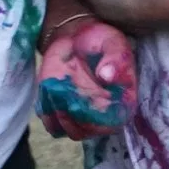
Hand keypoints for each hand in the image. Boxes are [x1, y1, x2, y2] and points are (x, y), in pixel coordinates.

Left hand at [37, 18, 135, 138]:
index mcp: (122, 105)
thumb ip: (114, 58)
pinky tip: (49, 88)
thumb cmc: (100, 41)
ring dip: (56, 110)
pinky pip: (50, 123)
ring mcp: (80, 118)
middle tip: (63, 86)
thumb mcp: (112, 42)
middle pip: (85, 130)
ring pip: (66, 129)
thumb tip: (107, 76)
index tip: (83, 91)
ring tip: (55, 85)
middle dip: (70, 111)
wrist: (76, 38)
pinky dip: (46, 109)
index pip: (109, 124)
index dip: (94, 113)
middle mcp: (102, 118)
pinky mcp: (60, 114)